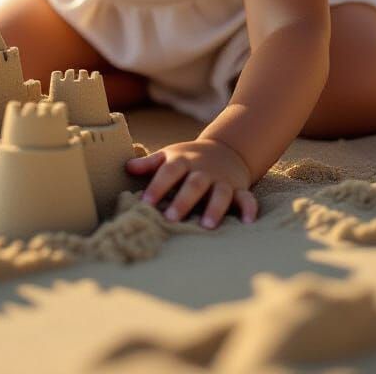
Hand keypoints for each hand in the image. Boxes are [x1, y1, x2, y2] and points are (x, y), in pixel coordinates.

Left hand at [125, 138, 258, 228]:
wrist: (225, 149)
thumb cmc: (188, 159)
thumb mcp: (169, 156)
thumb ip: (149, 163)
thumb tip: (126, 167)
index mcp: (183, 161)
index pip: (169, 172)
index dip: (157, 186)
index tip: (145, 202)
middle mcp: (203, 171)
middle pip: (194, 184)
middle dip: (183, 201)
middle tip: (171, 218)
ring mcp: (222, 180)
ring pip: (220, 193)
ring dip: (214, 208)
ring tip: (206, 225)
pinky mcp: (239, 189)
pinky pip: (247, 198)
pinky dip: (249, 209)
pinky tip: (248, 223)